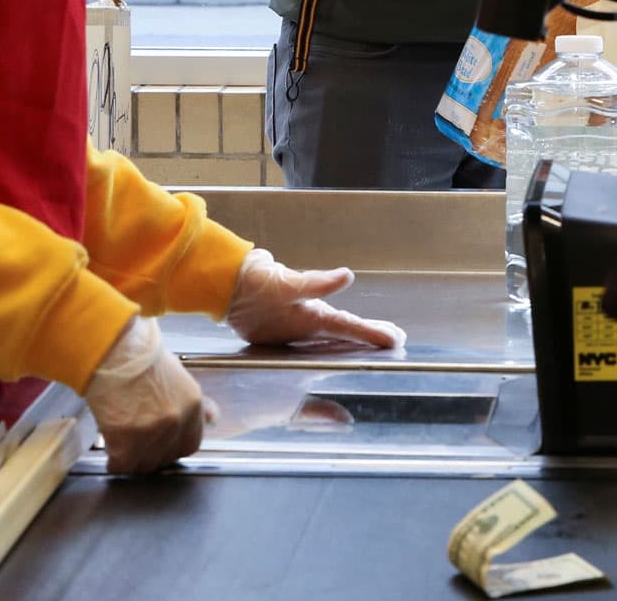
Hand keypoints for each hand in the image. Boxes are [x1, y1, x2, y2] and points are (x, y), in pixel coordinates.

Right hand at [81, 316, 208, 473]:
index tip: (161, 445)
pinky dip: (114, 462)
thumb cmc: (139, 357)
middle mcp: (177, 421)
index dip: (173, 447)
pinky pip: (121, 465)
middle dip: (153, 454)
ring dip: (133, 460)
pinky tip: (110, 452)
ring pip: (144, 465)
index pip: (191, 444)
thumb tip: (213, 420)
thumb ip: (196, 403)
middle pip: (167, 457)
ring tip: (122, 445)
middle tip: (138, 444)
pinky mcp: (125, 441)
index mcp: (192, 404)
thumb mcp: (178, 375)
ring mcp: (152, 432)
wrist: (109, 352)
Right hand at [224, 249, 407, 349]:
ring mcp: (295, 324)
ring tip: (377, 333)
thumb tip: (346, 277)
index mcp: (308, 321)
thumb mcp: (287, 284)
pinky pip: (317, 325)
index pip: (348, 328)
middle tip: (394, 338)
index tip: (395, 339)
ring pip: (333, 331)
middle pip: (345, 334)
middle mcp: (304, 327)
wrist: (222, 285)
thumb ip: (318, 283)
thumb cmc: (253, 287)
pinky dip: (334, 327)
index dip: (372, 334)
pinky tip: (340, 326)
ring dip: (355, 333)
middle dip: (370, 336)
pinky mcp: (287, 317)